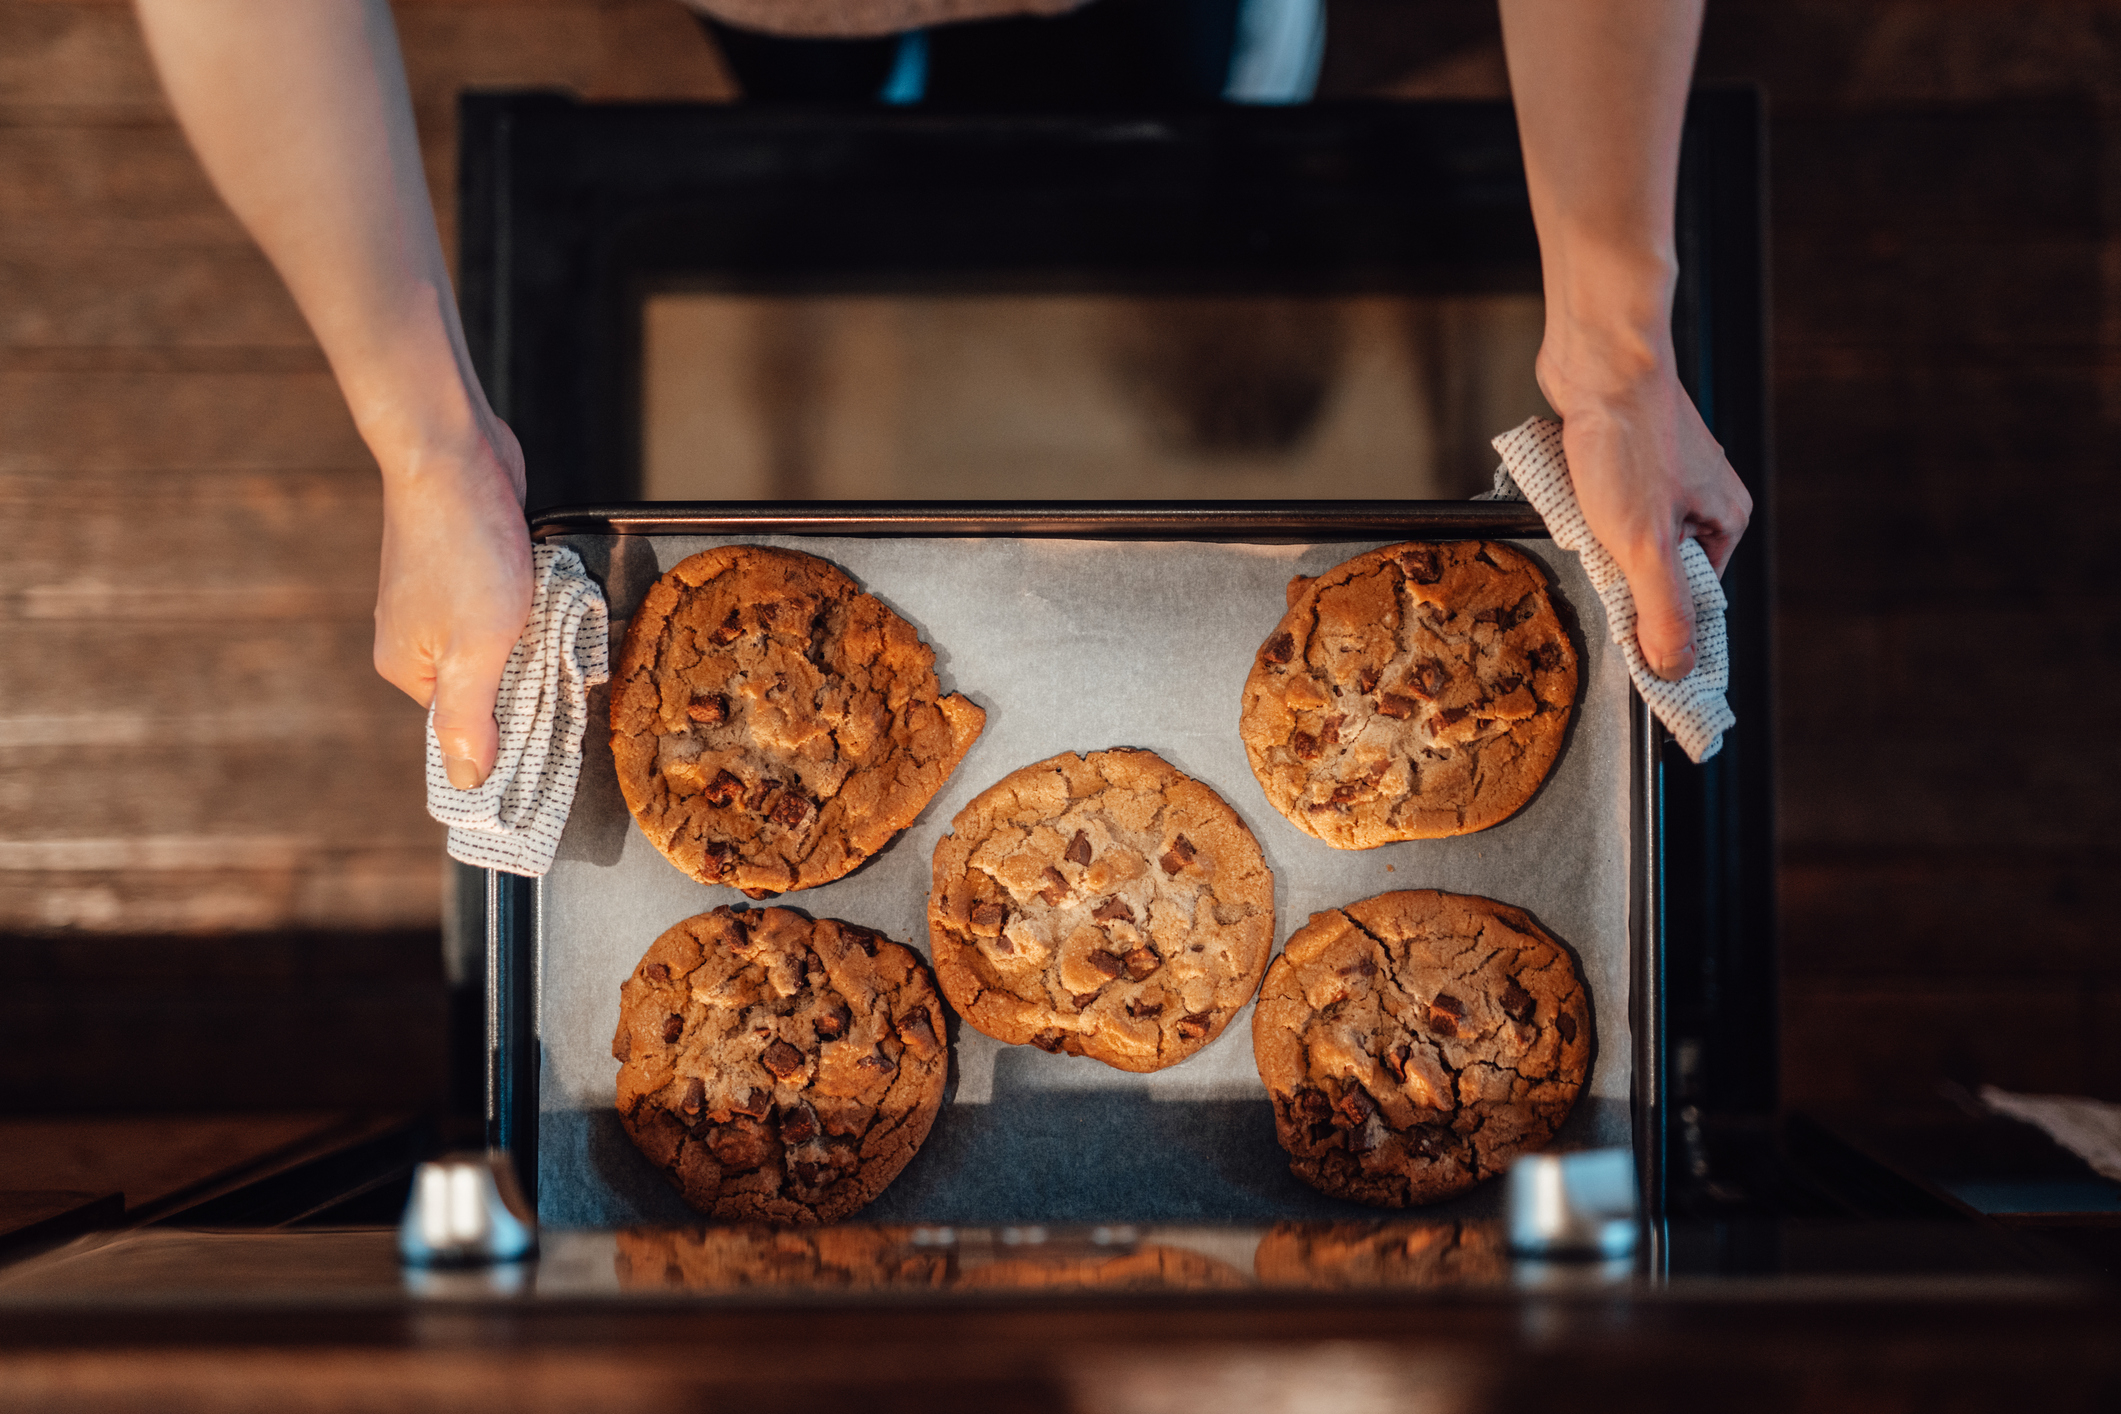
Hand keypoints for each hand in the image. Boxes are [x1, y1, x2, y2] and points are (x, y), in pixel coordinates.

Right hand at [373, 415, 532, 788]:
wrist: (454, 453)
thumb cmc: (464, 550)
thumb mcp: (477, 648)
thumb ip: (471, 719)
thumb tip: (466, 782)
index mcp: (408, 669)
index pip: (466, 725)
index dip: (511, 728)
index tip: (552, 727)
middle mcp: (416, 639)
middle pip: (486, 684)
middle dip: (526, 678)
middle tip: (563, 666)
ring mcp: (439, 601)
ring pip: (501, 643)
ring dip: (534, 637)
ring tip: (553, 621)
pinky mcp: (466, 568)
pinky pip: (506, 606)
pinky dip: (531, 603)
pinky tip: (545, 590)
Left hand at [1534, 320, 1750, 680]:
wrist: (1598, 360)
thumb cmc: (1627, 441)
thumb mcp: (1645, 545)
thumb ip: (1662, 610)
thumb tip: (1675, 668)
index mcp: (1725, 520)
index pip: (1694, 599)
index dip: (1658, 623)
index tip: (1625, 640)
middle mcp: (1702, 496)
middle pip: (1658, 568)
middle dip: (1620, 573)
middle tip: (1595, 561)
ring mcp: (1663, 474)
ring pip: (1625, 534)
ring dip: (1596, 538)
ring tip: (1584, 517)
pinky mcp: (1625, 456)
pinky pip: (1602, 503)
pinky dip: (1582, 507)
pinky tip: (1570, 494)